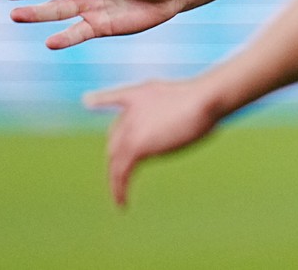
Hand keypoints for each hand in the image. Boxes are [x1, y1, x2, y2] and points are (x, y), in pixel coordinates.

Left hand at [85, 78, 222, 206]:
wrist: (205, 99)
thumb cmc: (207, 98)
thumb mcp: (188, 95)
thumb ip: (176, 108)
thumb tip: (170, 119)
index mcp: (140, 93)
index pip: (117, 102)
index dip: (105, 108)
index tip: (90, 102)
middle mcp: (130, 111)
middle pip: (115, 141)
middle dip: (117, 160)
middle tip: (122, 179)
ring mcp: (131, 129)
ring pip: (115, 161)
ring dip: (116, 181)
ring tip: (120, 199)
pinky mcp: (135, 147)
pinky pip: (121, 173)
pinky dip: (119, 189)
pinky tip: (122, 203)